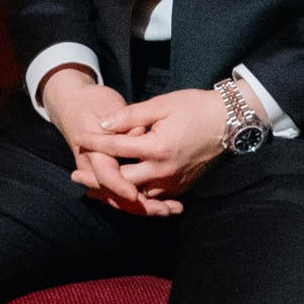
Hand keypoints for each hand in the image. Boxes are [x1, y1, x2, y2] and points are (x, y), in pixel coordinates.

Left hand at [40, 67, 229, 215]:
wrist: (227, 122)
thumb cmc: (194, 107)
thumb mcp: (161, 105)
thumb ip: (130, 116)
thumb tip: (104, 123)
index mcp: (156, 147)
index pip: (116, 148)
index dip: (95, 142)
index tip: (79, 137)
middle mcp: (163, 170)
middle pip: (121, 182)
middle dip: (96, 179)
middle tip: (76, 175)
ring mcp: (173, 182)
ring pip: (136, 196)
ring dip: (114, 193)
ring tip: (94, 188)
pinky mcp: (181, 187)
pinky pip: (153, 198)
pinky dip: (136, 196)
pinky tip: (123, 192)